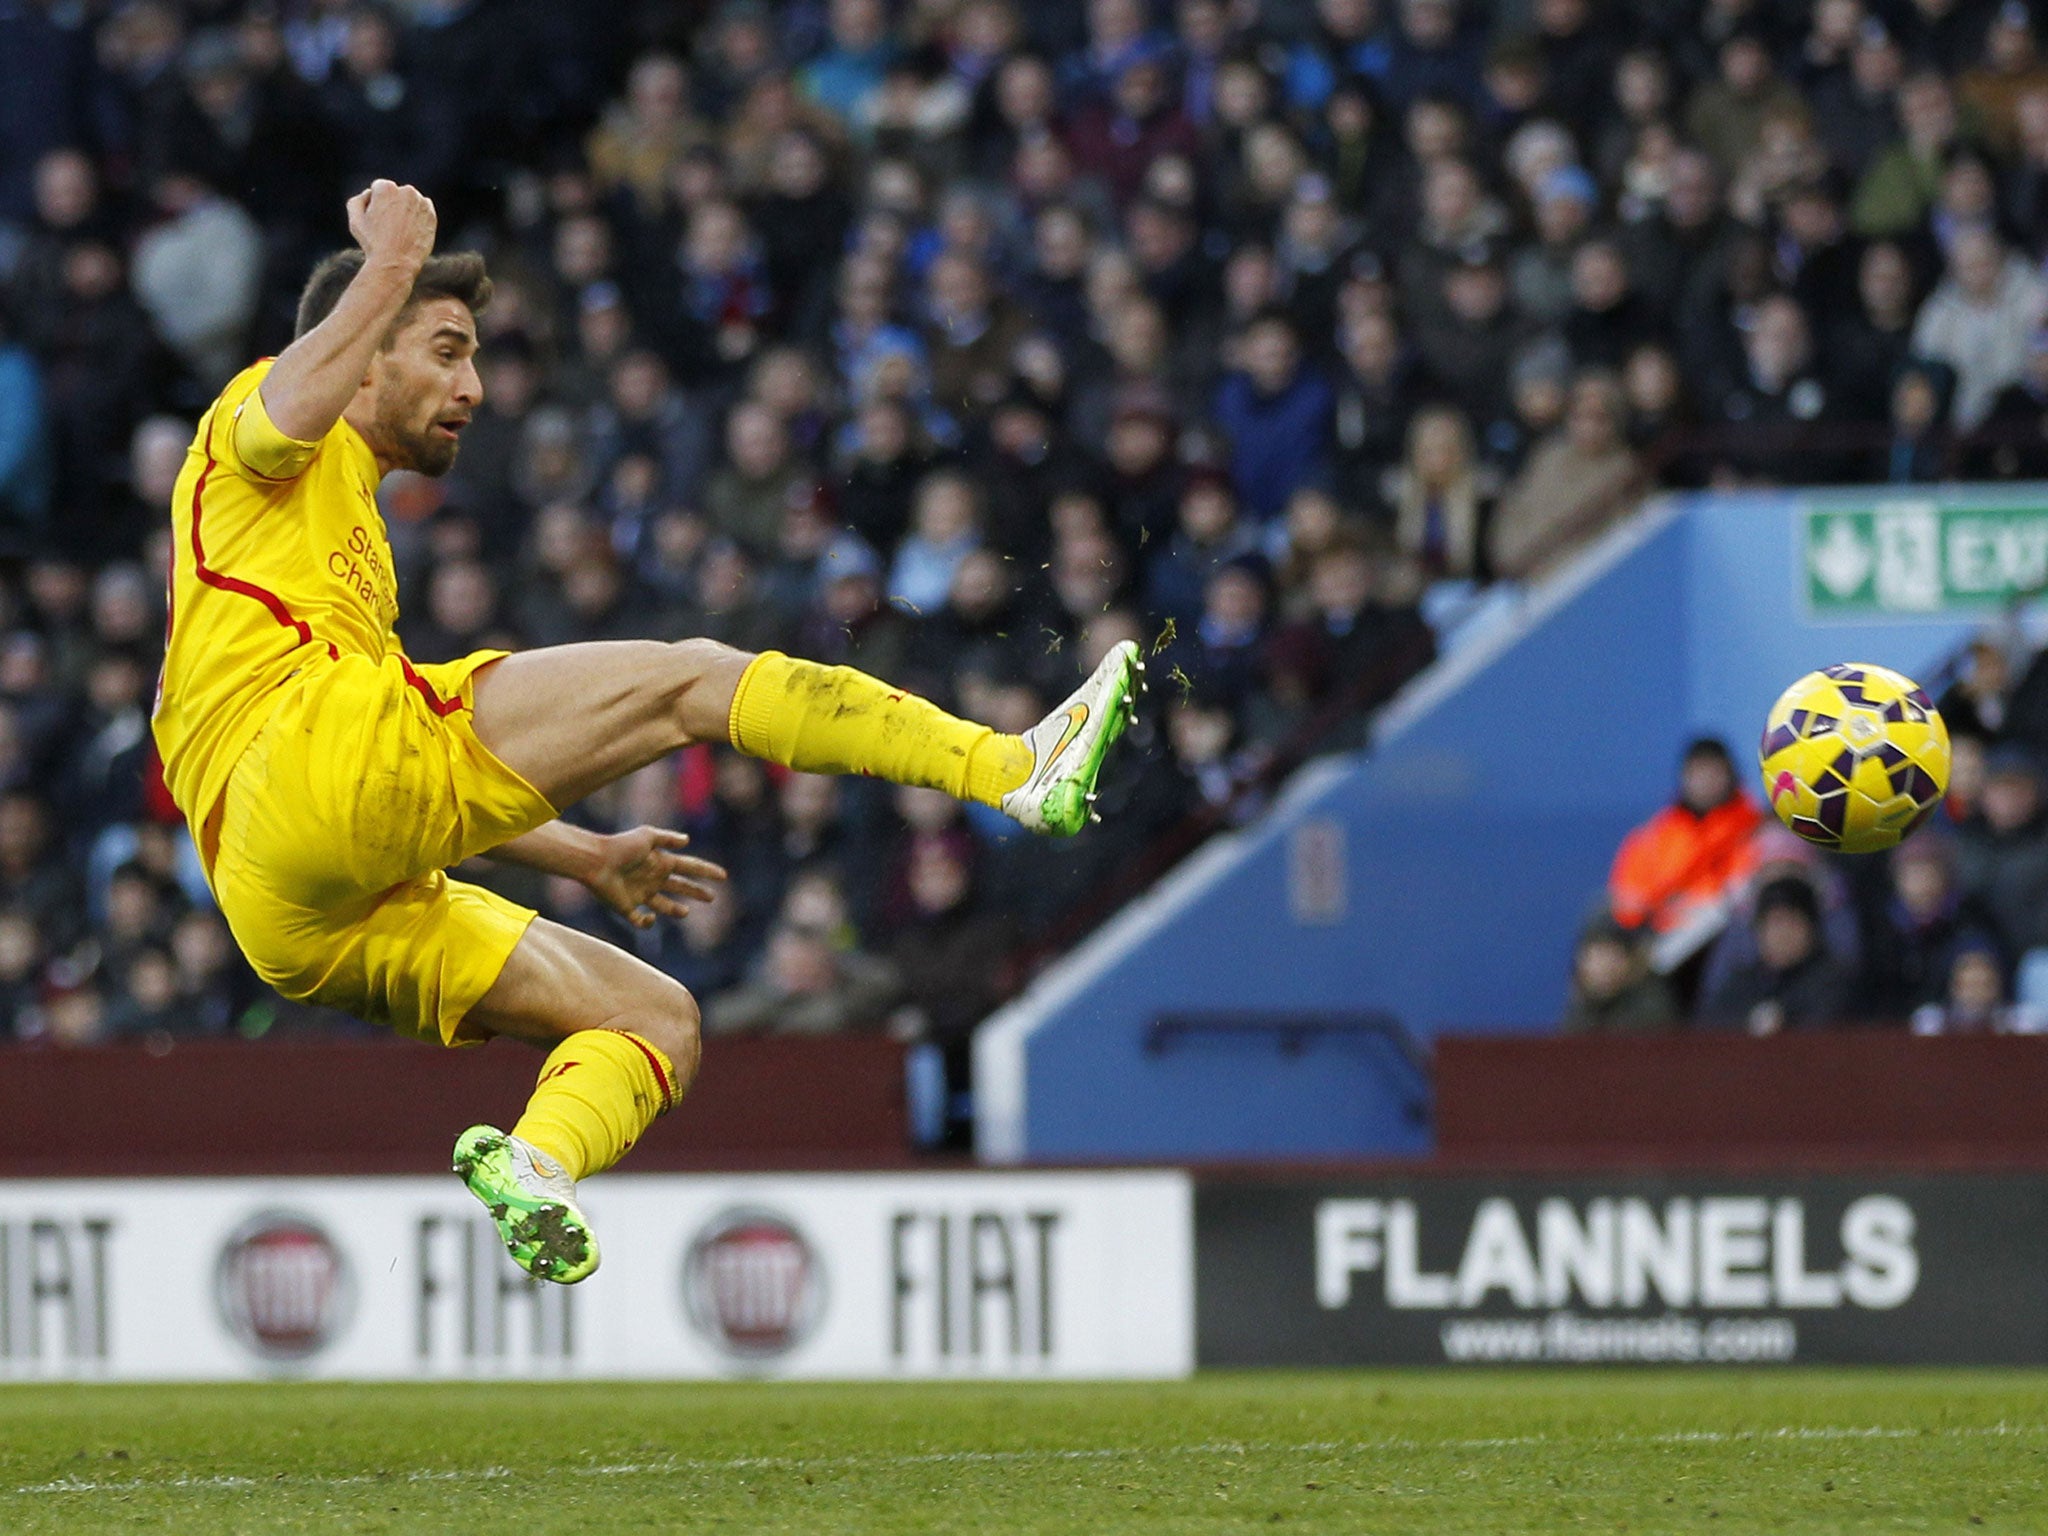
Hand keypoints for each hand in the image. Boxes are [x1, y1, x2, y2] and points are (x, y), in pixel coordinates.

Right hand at [346, 179, 435, 271]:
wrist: (396, 263)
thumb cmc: (373, 243)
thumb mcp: (355, 219)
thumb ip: (358, 200)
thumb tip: (369, 194)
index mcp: (386, 188)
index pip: (378, 188)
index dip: (374, 204)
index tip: (375, 220)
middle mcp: (406, 191)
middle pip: (395, 194)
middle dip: (391, 205)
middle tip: (387, 227)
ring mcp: (421, 203)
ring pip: (409, 202)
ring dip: (405, 211)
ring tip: (399, 231)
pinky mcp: (432, 215)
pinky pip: (422, 211)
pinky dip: (417, 218)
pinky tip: (410, 232)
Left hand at [584, 827, 727, 929]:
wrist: (595, 861)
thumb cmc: (621, 846)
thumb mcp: (647, 836)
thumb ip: (667, 838)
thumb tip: (687, 841)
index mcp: (660, 862)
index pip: (689, 867)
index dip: (706, 871)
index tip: (722, 876)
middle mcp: (653, 878)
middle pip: (681, 887)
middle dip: (696, 891)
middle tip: (712, 897)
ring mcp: (640, 894)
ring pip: (664, 905)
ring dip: (676, 910)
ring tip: (685, 912)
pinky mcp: (626, 907)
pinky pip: (641, 920)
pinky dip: (647, 923)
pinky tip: (650, 917)